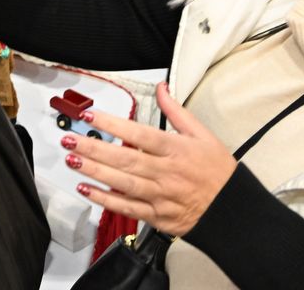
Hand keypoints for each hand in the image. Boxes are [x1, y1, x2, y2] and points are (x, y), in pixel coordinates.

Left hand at [62, 82, 236, 235]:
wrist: (233, 210)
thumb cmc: (218, 171)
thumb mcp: (202, 135)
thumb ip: (176, 111)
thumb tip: (161, 87)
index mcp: (176, 150)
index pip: (139, 134)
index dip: (113, 125)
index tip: (90, 116)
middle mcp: (166, 173)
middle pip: (125, 159)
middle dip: (94, 148)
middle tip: (70, 139)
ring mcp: (160, 196)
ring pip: (122, 183)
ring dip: (94, 171)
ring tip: (72, 160)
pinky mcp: (156, 216)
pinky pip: (127, 207)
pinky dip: (105, 200)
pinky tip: (87, 189)